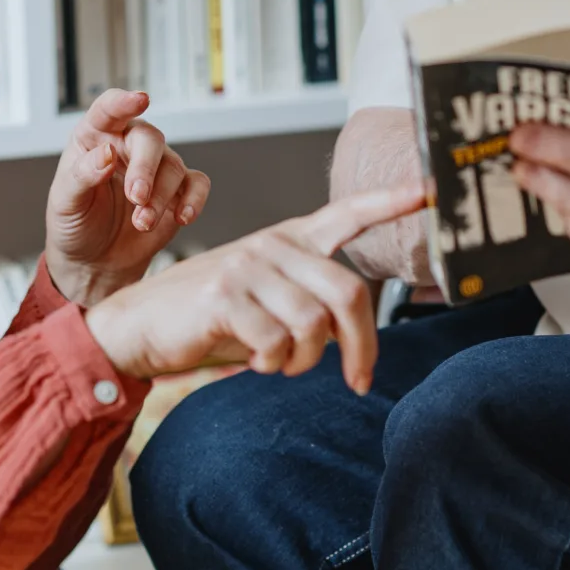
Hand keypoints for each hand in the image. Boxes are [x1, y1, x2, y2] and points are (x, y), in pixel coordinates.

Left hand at [44, 90, 211, 306]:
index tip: (139, 101)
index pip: (108, 110)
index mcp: (95, 138)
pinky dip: (194, 199)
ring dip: (161, 197)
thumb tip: (106, 154)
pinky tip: (183, 216)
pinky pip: (196, 184)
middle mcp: (127, 147)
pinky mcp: (176, 192)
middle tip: (136, 197)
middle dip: (146, 168)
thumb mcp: (65, 202)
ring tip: (143, 222)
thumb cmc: (75, 225)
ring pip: (172, 166)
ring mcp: (155, 168)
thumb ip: (82, 175)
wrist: (94, 262)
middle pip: (149, 139)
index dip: (123, 103)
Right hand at [83, 185, 427, 392]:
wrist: (137, 326)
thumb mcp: (266, 299)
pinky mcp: (225, 296)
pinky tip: (254, 359)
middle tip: (359, 380)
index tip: (431, 189)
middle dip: (362, 347)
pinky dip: (273, 365)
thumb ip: (308, 303)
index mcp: (288, 239)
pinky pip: (278, 344)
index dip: (391, 202)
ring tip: (281, 363)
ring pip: (314, 326)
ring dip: (305, 361)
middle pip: (348, 294)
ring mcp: (248, 267)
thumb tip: (353, 339)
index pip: (348, 213)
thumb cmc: (209, 318)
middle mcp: (272, 244)